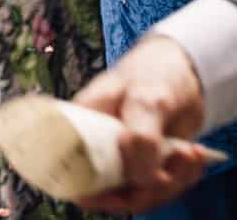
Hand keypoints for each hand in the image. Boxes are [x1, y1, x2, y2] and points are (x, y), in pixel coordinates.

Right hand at [74, 36, 216, 213]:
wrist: (181, 71)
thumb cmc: (152, 73)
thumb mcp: (146, 99)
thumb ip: (141, 136)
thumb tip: (140, 177)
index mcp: (80, 127)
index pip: (71, 172)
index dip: (92, 189)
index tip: (124, 187)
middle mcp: (97, 147)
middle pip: (108, 191)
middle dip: (144, 189)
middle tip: (169, 172)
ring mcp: (123, 158)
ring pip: (139, 193)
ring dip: (171, 183)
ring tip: (189, 154)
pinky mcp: (147, 165)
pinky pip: (162, 188)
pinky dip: (183, 178)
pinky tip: (193, 155)